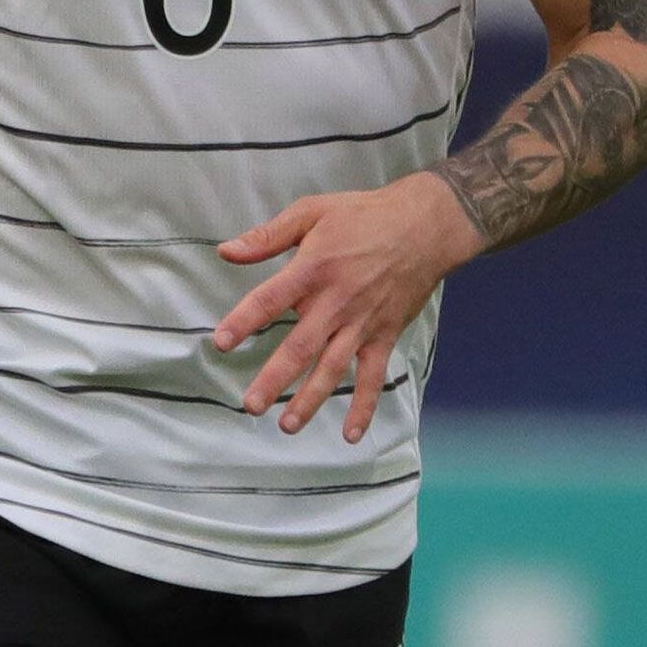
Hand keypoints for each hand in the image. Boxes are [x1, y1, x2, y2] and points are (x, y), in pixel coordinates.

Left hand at [212, 171, 479, 440]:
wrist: (425, 226)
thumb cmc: (364, 215)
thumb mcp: (313, 212)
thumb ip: (268, 236)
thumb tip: (227, 251)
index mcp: (313, 269)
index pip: (271, 299)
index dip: (245, 320)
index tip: (221, 343)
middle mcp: (336, 302)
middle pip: (300, 346)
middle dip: (275, 378)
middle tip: (251, 405)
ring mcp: (362, 323)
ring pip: (332, 368)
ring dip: (310, 399)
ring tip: (287, 425)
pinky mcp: (384, 335)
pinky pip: (372, 376)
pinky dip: (364, 406)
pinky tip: (350, 434)